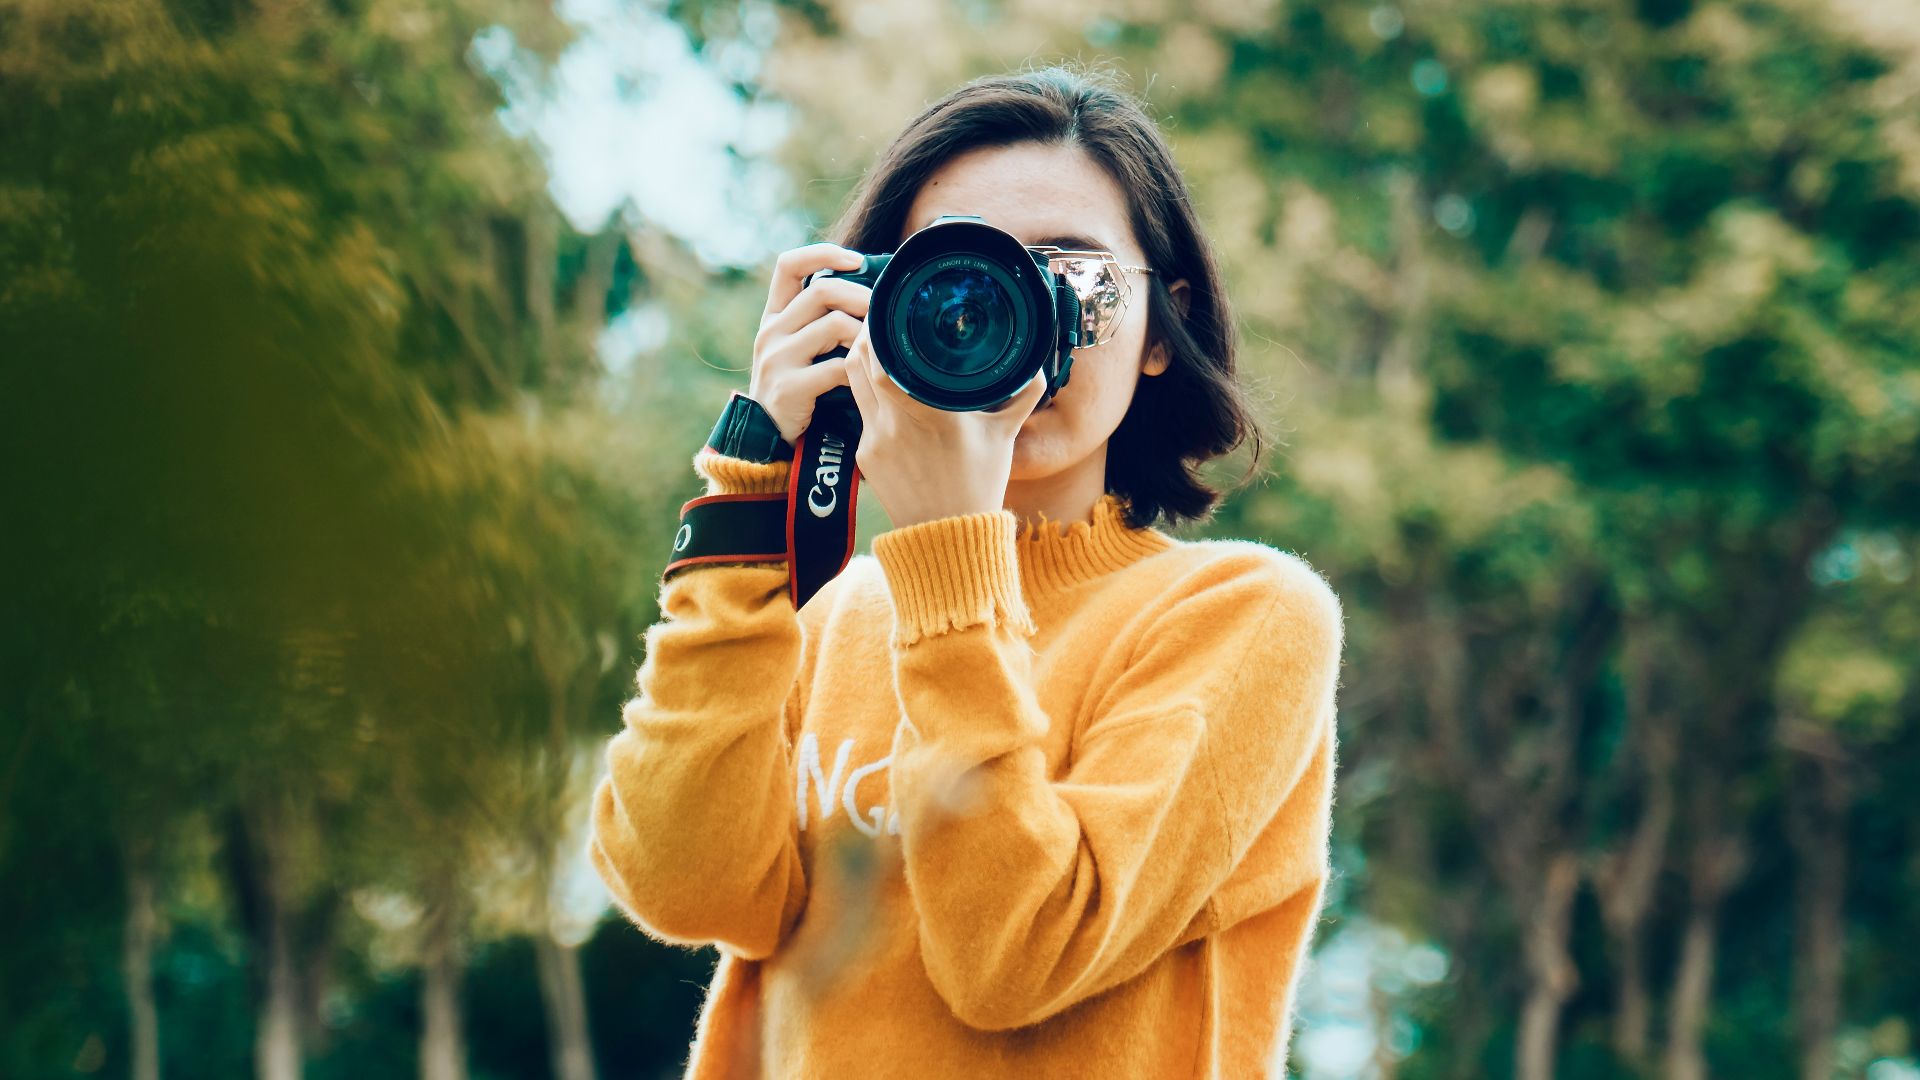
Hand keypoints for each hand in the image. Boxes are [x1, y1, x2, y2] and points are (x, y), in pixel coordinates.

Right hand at [749, 243, 870, 444]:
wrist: (768, 439)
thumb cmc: (799, 389)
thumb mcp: (800, 349)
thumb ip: (821, 321)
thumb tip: (873, 294)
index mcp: (774, 316)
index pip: (789, 265)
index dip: (824, 253)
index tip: (858, 261)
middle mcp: (771, 331)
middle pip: (823, 291)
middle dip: (862, 296)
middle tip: (885, 312)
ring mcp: (777, 358)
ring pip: (835, 325)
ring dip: (866, 335)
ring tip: (879, 348)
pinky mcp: (789, 387)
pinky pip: (837, 367)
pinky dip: (860, 371)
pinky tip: (869, 378)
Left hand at [843, 318, 1049, 529]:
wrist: (948, 536)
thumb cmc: (979, 485)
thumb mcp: (1005, 436)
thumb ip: (1022, 395)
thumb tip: (1037, 365)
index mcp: (931, 412)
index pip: (885, 360)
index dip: (878, 330)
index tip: (888, 310)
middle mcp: (895, 423)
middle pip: (858, 362)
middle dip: (865, 335)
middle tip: (879, 318)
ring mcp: (874, 440)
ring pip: (852, 382)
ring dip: (859, 359)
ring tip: (874, 343)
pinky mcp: (863, 455)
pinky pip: (859, 410)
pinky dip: (866, 392)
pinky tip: (879, 384)